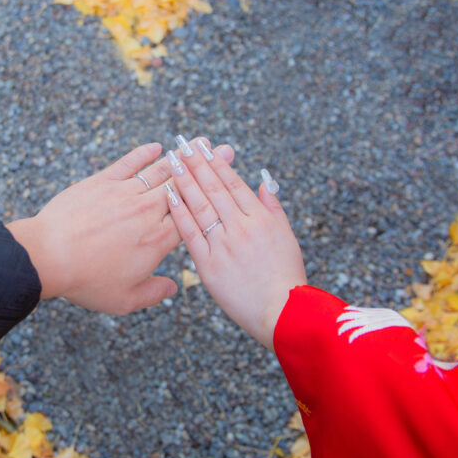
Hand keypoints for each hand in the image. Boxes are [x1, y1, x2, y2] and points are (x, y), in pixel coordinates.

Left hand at [7, 139, 234, 314]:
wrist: (49, 256)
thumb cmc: (86, 281)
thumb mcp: (123, 300)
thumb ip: (153, 293)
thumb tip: (172, 288)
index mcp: (158, 240)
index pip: (193, 216)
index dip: (211, 199)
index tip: (227, 185)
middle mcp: (147, 212)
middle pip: (184, 186)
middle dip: (206, 168)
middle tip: (225, 151)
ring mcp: (125, 193)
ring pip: (160, 170)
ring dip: (182, 156)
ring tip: (199, 143)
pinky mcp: (102, 181)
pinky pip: (128, 162)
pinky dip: (143, 153)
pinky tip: (156, 146)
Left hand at [164, 138, 304, 349]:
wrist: (283, 314)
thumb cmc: (287, 277)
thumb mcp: (288, 238)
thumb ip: (274, 209)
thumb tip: (264, 184)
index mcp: (260, 219)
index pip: (233, 184)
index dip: (217, 163)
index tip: (204, 147)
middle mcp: (241, 227)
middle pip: (214, 188)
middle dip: (197, 164)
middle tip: (182, 144)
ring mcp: (224, 245)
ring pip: (200, 205)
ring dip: (185, 181)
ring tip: (173, 162)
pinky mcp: (209, 265)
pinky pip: (190, 234)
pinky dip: (179, 213)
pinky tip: (169, 195)